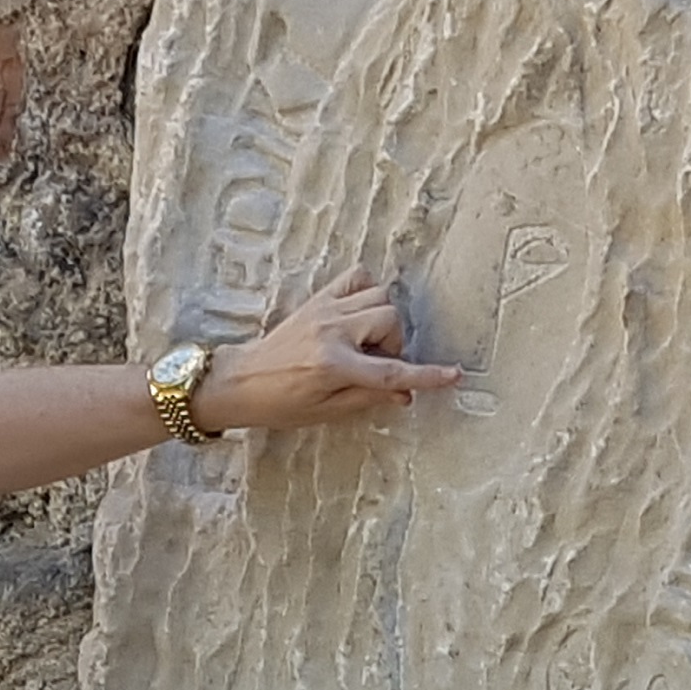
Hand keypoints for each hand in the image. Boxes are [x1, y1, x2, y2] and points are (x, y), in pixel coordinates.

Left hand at [195, 268, 462, 434]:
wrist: (237, 381)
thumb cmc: (278, 403)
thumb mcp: (325, 411)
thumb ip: (368, 398)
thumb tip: (405, 393)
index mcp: (334, 366)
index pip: (391, 371)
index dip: (425, 375)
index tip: (453, 376)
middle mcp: (332, 332)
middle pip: (390, 318)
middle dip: (394, 342)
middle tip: (377, 364)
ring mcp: (324, 310)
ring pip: (379, 296)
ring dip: (382, 320)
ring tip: (366, 343)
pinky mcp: (317, 299)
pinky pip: (356, 277)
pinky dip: (367, 291)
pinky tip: (359, 313)